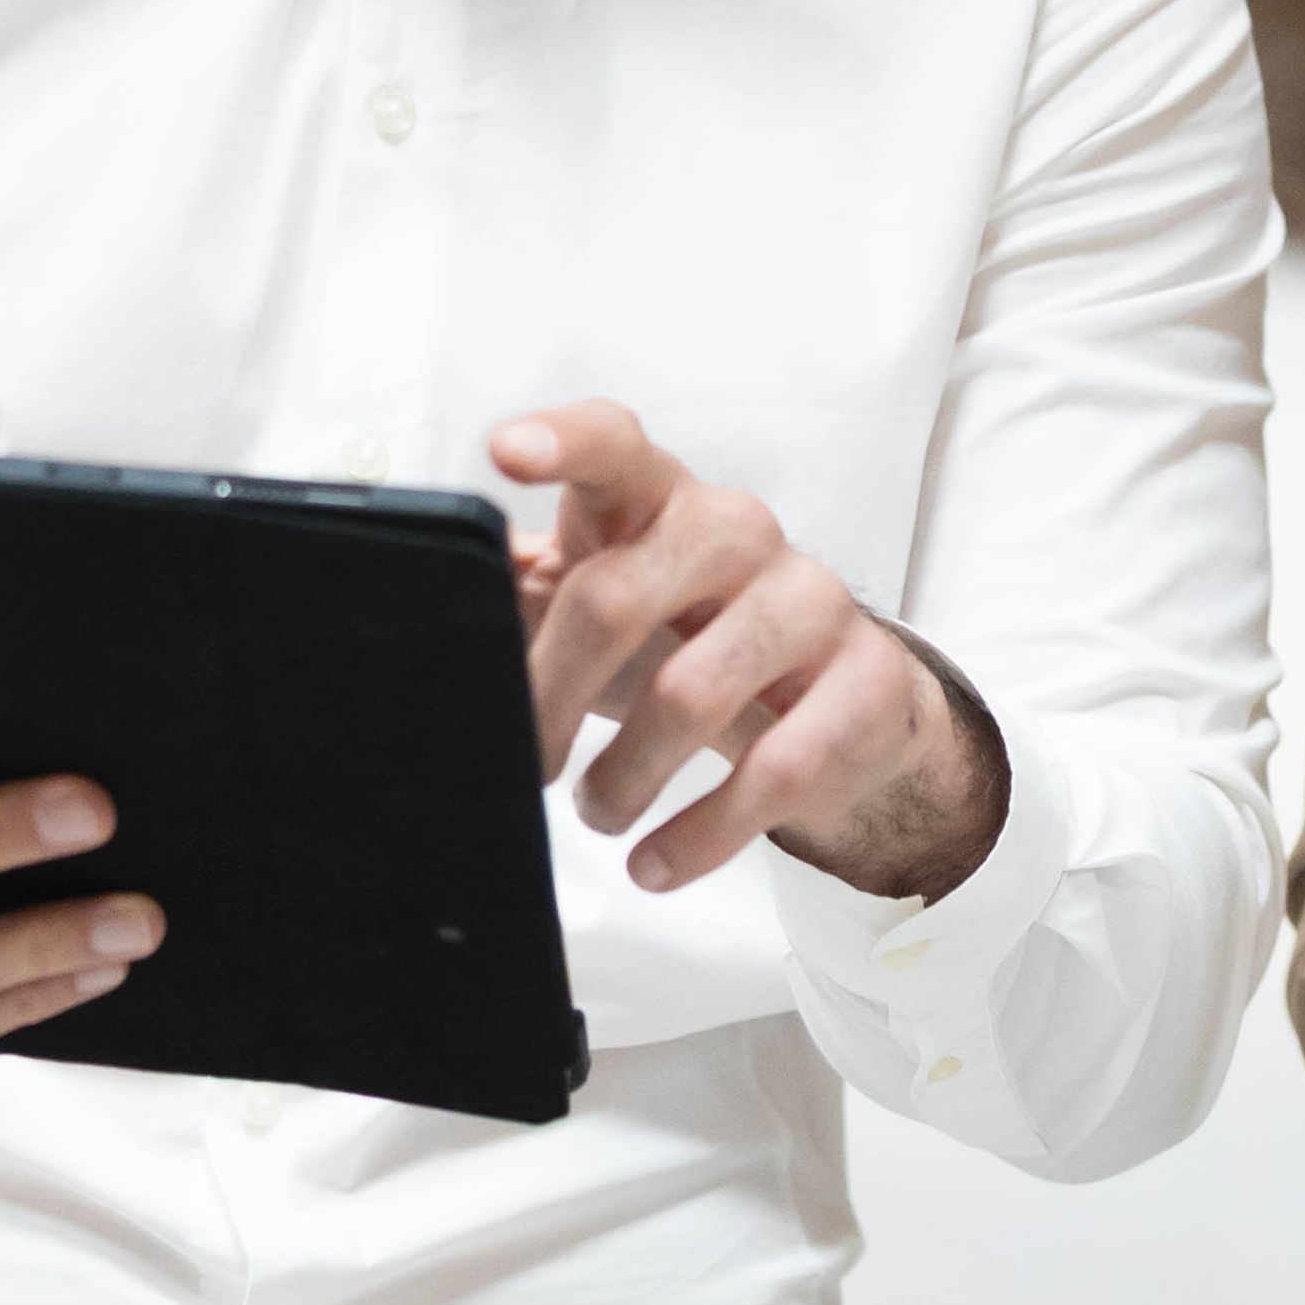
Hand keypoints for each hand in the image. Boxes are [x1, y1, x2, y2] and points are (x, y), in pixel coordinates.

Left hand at [490, 398, 1003, 905]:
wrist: (845, 705)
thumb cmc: (696, 641)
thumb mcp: (612, 605)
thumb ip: (530, 598)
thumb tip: (438, 613)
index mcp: (661, 499)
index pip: (614, 443)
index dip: (561, 442)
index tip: (505, 450)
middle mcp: (738, 531)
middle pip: (617, 597)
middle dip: (549, 696)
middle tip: (529, 760)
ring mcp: (810, 602)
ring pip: (688, 696)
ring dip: (622, 777)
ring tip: (599, 811)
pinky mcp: (865, 683)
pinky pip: (772, 772)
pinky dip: (697, 835)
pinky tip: (657, 862)